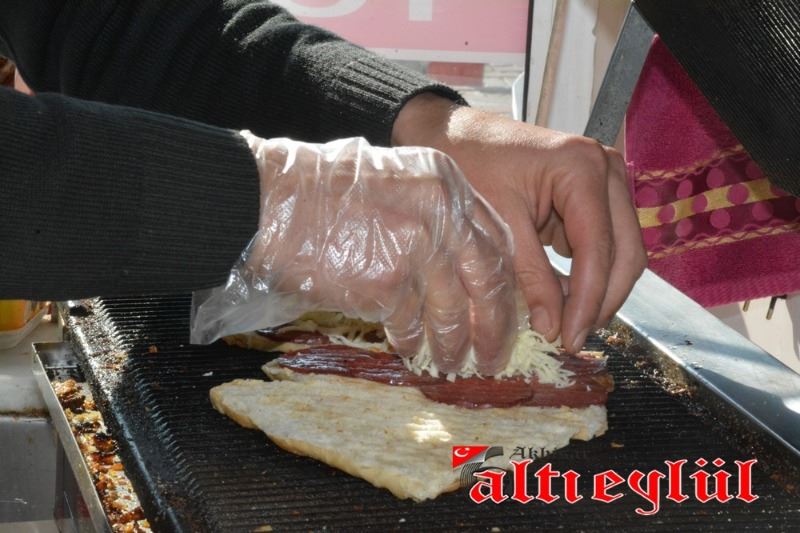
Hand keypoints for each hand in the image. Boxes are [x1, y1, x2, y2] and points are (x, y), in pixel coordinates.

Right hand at [192, 133, 518, 374]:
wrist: (271, 201)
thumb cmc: (321, 192)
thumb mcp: (394, 183)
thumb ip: (432, 215)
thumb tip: (455, 269)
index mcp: (446, 184)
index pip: (495, 241)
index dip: (504, 283)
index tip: (504, 310)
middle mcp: (442, 213)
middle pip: (488, 279)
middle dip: (495, 324)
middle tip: (494, 353)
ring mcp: (419, 246)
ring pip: (453, 311)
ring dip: (455, 344)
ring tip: (452, 364)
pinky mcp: (389, 281)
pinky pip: (412, 324)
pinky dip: (413, 342)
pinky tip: (411, 351)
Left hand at [393, 94, 646, 352]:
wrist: (450, 135)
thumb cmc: (466, 165)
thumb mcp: (496, 225)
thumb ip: (529, 277)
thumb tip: (553, 330)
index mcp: (582, 169)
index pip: (599, 248)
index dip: (589, 300)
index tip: (570, 340)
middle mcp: (605, 171)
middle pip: (625, 252)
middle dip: (602, 301)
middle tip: (572, 339)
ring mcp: (603, 183)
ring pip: (619, 252)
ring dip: (597, 291)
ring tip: (565, 326)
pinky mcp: (591, 198)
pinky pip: (601, 246)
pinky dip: (585, 276)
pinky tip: (561, 300)